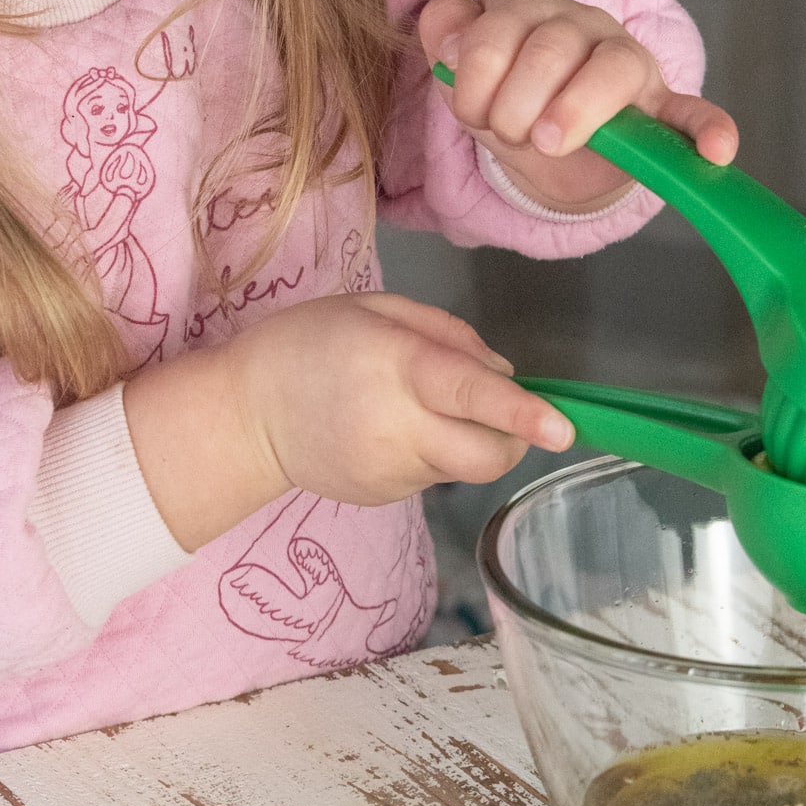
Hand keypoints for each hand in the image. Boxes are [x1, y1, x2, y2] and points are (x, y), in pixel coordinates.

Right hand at [123, 293, 573, 551]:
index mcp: (397, 367)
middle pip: (488, 453)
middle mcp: (399, 428)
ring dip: (466, 438)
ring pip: (465, 465)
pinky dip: (432, 452)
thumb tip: (504, 376)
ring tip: (414, 407)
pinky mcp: (385, 497)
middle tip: (495, 409)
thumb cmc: (310, 343)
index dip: (519, 412)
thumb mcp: (375, 309)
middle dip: (512, 437)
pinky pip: (434, 474)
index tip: (562, 429)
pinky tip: (389, 430)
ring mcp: (392, 472)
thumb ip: (448, 335)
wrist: (243, 417)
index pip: (470, 393)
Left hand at [419, 0, 737, 211]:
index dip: (479, 72)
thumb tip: (447, 28)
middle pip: (553, 45)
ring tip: (548, 143)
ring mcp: (628, 64)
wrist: (548, 153)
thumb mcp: (467, 79)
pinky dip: (709, 130)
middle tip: (511, 136)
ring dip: (574, 111)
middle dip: (517, 101)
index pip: (503, 25)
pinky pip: (693, 113)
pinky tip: (716, 153)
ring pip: (613, 68)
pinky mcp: (662, 107)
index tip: (472, 112)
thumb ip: (449, 42)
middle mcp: (582, 26)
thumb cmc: (509, 101)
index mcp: (530, 12)